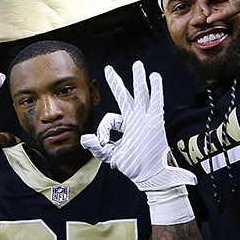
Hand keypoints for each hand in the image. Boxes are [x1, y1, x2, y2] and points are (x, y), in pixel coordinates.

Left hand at [81, 62, 195, 224]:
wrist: (148, 174)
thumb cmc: (131, 166)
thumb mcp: (109, 155)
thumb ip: (97, 147)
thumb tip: (84, 138)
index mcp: (124, 126)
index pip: (110, 119)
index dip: (104, 130)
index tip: (103, 143)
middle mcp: (134, 119)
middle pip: (123, 96)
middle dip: (116, 82)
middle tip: (108, 69)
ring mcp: (145, 118)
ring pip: (140, 94)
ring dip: (138, 79)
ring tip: (137, 65)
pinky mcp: (155, 120)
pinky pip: (156, 101)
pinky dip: (155, 89)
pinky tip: (154, 76)